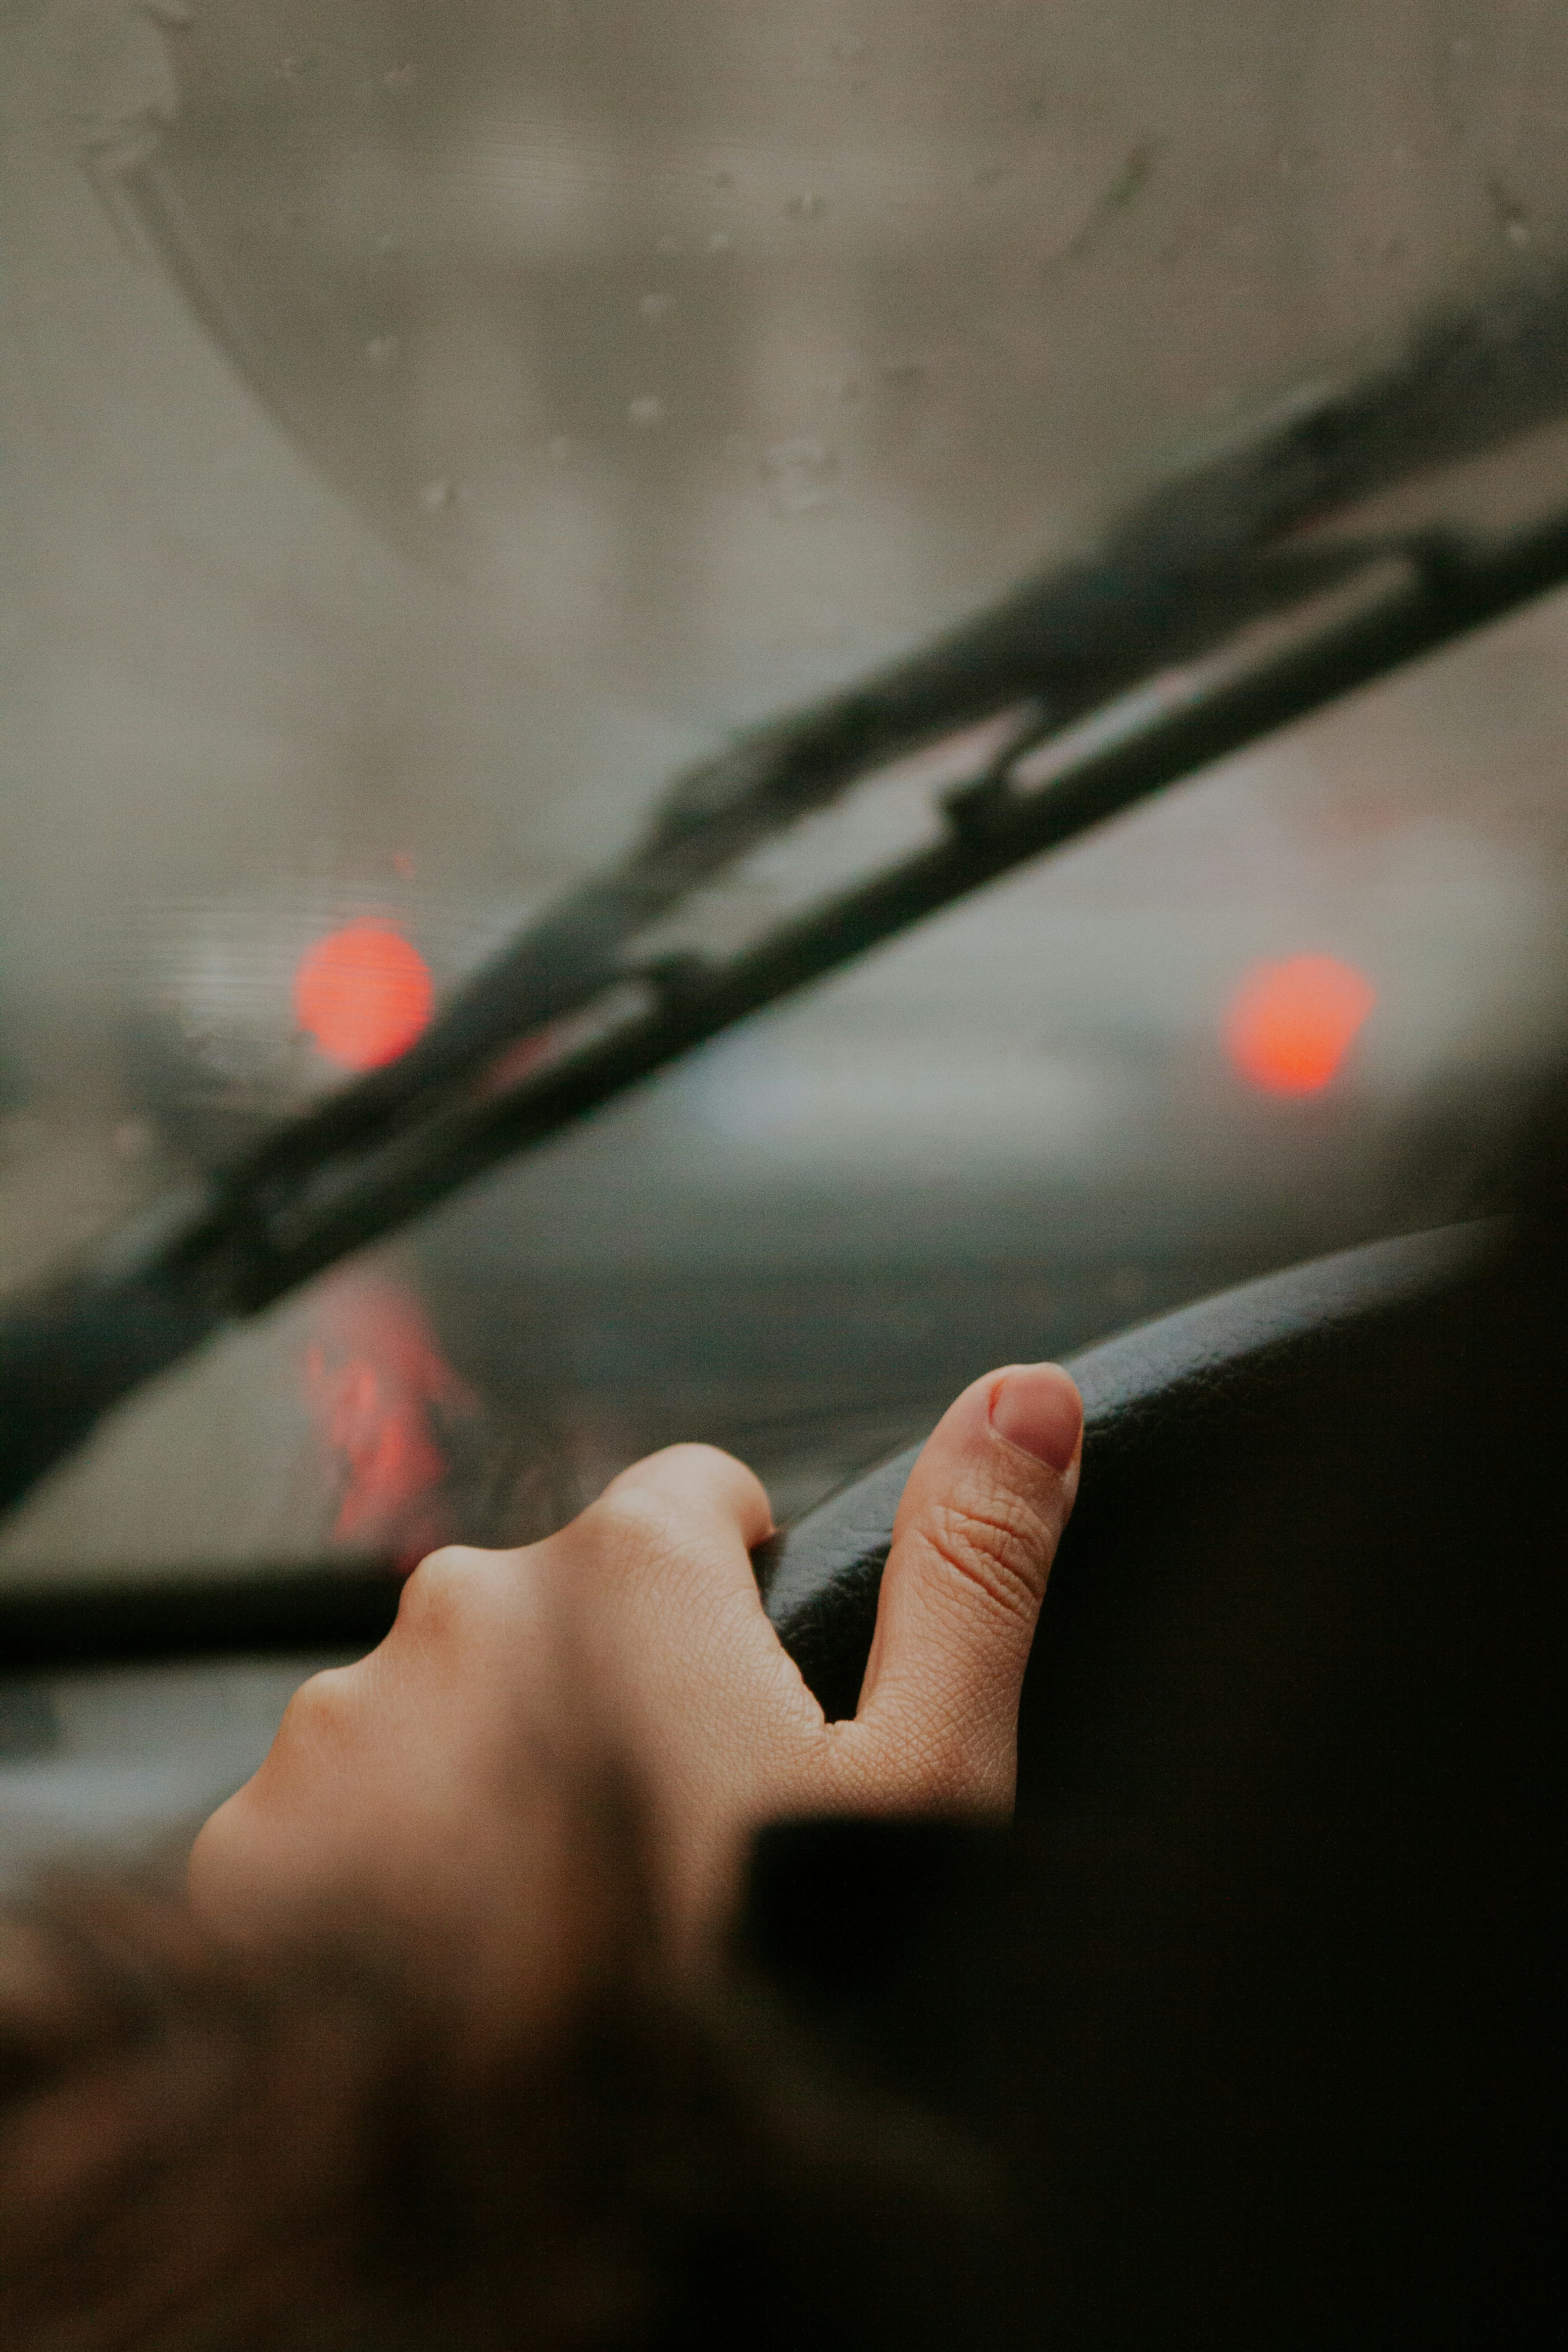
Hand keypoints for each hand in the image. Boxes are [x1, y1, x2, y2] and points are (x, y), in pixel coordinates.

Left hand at [189, 1362, 1080, 2015]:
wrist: (548, 2203)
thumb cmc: (770, 2000)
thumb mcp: (919, 1785)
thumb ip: (971, 1566)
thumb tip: (1028, 1396)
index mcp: (622, 1574)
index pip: (696, 1497)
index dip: (746, 1589)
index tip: (758, 1698)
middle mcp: (456, 1614)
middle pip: (564, 1605)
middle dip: (617, 1690)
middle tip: (678, 1846)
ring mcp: (334, 1732)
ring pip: (444, 1709)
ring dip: (495, 1777)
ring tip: (566, 1925)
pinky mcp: (250, 1847)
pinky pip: (338, 1813)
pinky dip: (389, 1866)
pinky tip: (461, 1970)